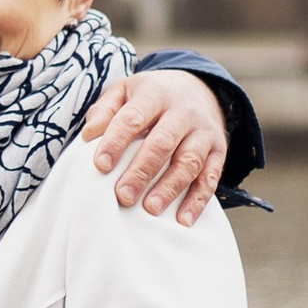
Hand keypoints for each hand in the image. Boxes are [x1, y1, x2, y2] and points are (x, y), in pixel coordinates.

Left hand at [82, 70, 226, 223]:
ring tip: (151, 209)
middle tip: (123, 196)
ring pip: (189, 161)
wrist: (199, 88)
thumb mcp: (125, 90)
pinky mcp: (218, 151)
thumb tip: (89, 134)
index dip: (116, 141)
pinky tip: (183, 219)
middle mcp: (183, 112)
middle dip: (142, 171)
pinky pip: (211, 177)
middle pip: (163, 142)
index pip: (133, 117)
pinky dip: (198, 200)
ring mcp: (203, 132)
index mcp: (155, 94)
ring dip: (170, 187)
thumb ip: (105, 109)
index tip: (101, 165)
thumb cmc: (151, 96)